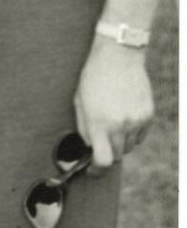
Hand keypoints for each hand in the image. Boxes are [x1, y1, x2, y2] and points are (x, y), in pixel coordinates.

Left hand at [74, 38, 154, 174]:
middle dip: (107, 152)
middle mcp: (120, 125)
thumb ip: (84, 128)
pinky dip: (132, 133)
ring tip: (112, 122)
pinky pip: (140, 136)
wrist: (118, 56)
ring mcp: (136, 121)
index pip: (102, 161)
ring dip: (120, 143)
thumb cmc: (93, 77)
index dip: (96, 171)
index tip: (92, 171)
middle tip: (101, 140)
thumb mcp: (80, 102)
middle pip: (116, 156)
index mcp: (99, 123)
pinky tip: (124, 116)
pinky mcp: (148, 115)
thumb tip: (90, 148)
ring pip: (129, 147)